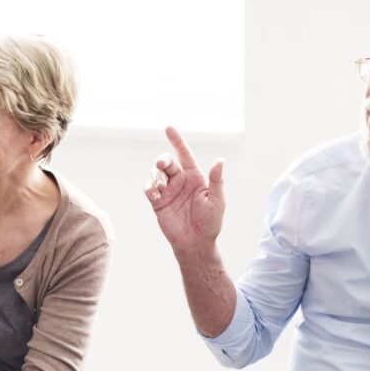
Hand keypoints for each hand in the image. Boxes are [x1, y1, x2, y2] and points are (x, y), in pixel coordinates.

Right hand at [144, 126, 225, 250]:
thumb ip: (216, 180)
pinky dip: (149, 187)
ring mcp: (168, 191)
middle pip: (167, 162)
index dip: (177, 141)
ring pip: (156, 174)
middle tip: (162, 164)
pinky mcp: (158, 202)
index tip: (169, 128)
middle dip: (162, 160)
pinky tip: (154, 192)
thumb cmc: (210, 222)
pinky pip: (149, 189)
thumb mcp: (217, 200)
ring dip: (155, 176)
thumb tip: (220, 160)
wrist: (196, 242)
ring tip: (160, 187)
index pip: (184, 154)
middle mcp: (180, 181)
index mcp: (195, 177)